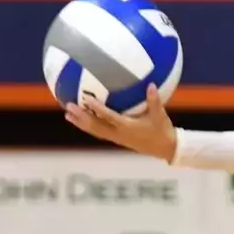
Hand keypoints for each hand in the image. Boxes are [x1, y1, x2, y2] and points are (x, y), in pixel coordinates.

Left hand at [64, 84, 178, 161]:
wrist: (165, 149)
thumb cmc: (162, 130)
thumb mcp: (160, 115)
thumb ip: (154, 100)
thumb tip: (151, 85)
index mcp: (128, 127)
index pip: (109, 117)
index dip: (97, 108)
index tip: (86, 99)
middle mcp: (119, 134)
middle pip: (96, 126)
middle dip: (81, 117)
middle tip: (69, 107)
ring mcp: (117, 138)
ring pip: (95, 131)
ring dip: (81, 123)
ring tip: (68, 115)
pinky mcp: (117, 139)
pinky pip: (100, 132)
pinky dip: (89, 126)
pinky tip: (82, 120)